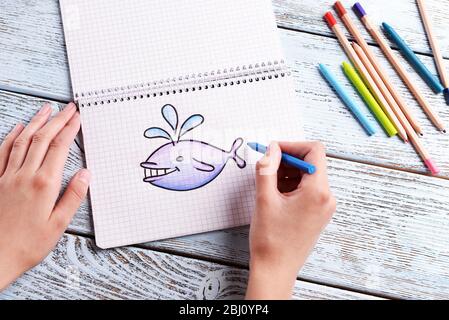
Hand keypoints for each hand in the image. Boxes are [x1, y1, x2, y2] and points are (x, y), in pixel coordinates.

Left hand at [0, 103, 89, 290]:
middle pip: (42, 139)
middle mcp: (24, 175)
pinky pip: (2, 152)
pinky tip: (19, 127)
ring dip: (36, 122)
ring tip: (46, 109)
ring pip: (23, 141)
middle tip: (67, 108)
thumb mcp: (58, 225)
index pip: (59, 148)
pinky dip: (12, 137)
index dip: (70, 129)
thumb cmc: (28, 244)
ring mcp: (7, 176)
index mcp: (44, 184)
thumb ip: (73, 196)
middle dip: (57, 120)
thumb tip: (85, 174)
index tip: (77, 117)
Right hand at [246, 141, 335, 299]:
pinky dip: (290, 185)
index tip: (272, 150)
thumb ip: (267, 169)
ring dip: (287, 173)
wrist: (276, 270)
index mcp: (318, 192)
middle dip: (287, 160)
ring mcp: (324, 206)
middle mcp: (327, 197)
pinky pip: (307, 189)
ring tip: (268, 184)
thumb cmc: (271, 240)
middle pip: (310, 163)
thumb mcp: (264, 199)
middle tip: (266, 166)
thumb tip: (271, 149)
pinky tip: (274, 194)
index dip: (291, 145)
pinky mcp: (317, 213)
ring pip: (307, 176)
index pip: (314, 151)